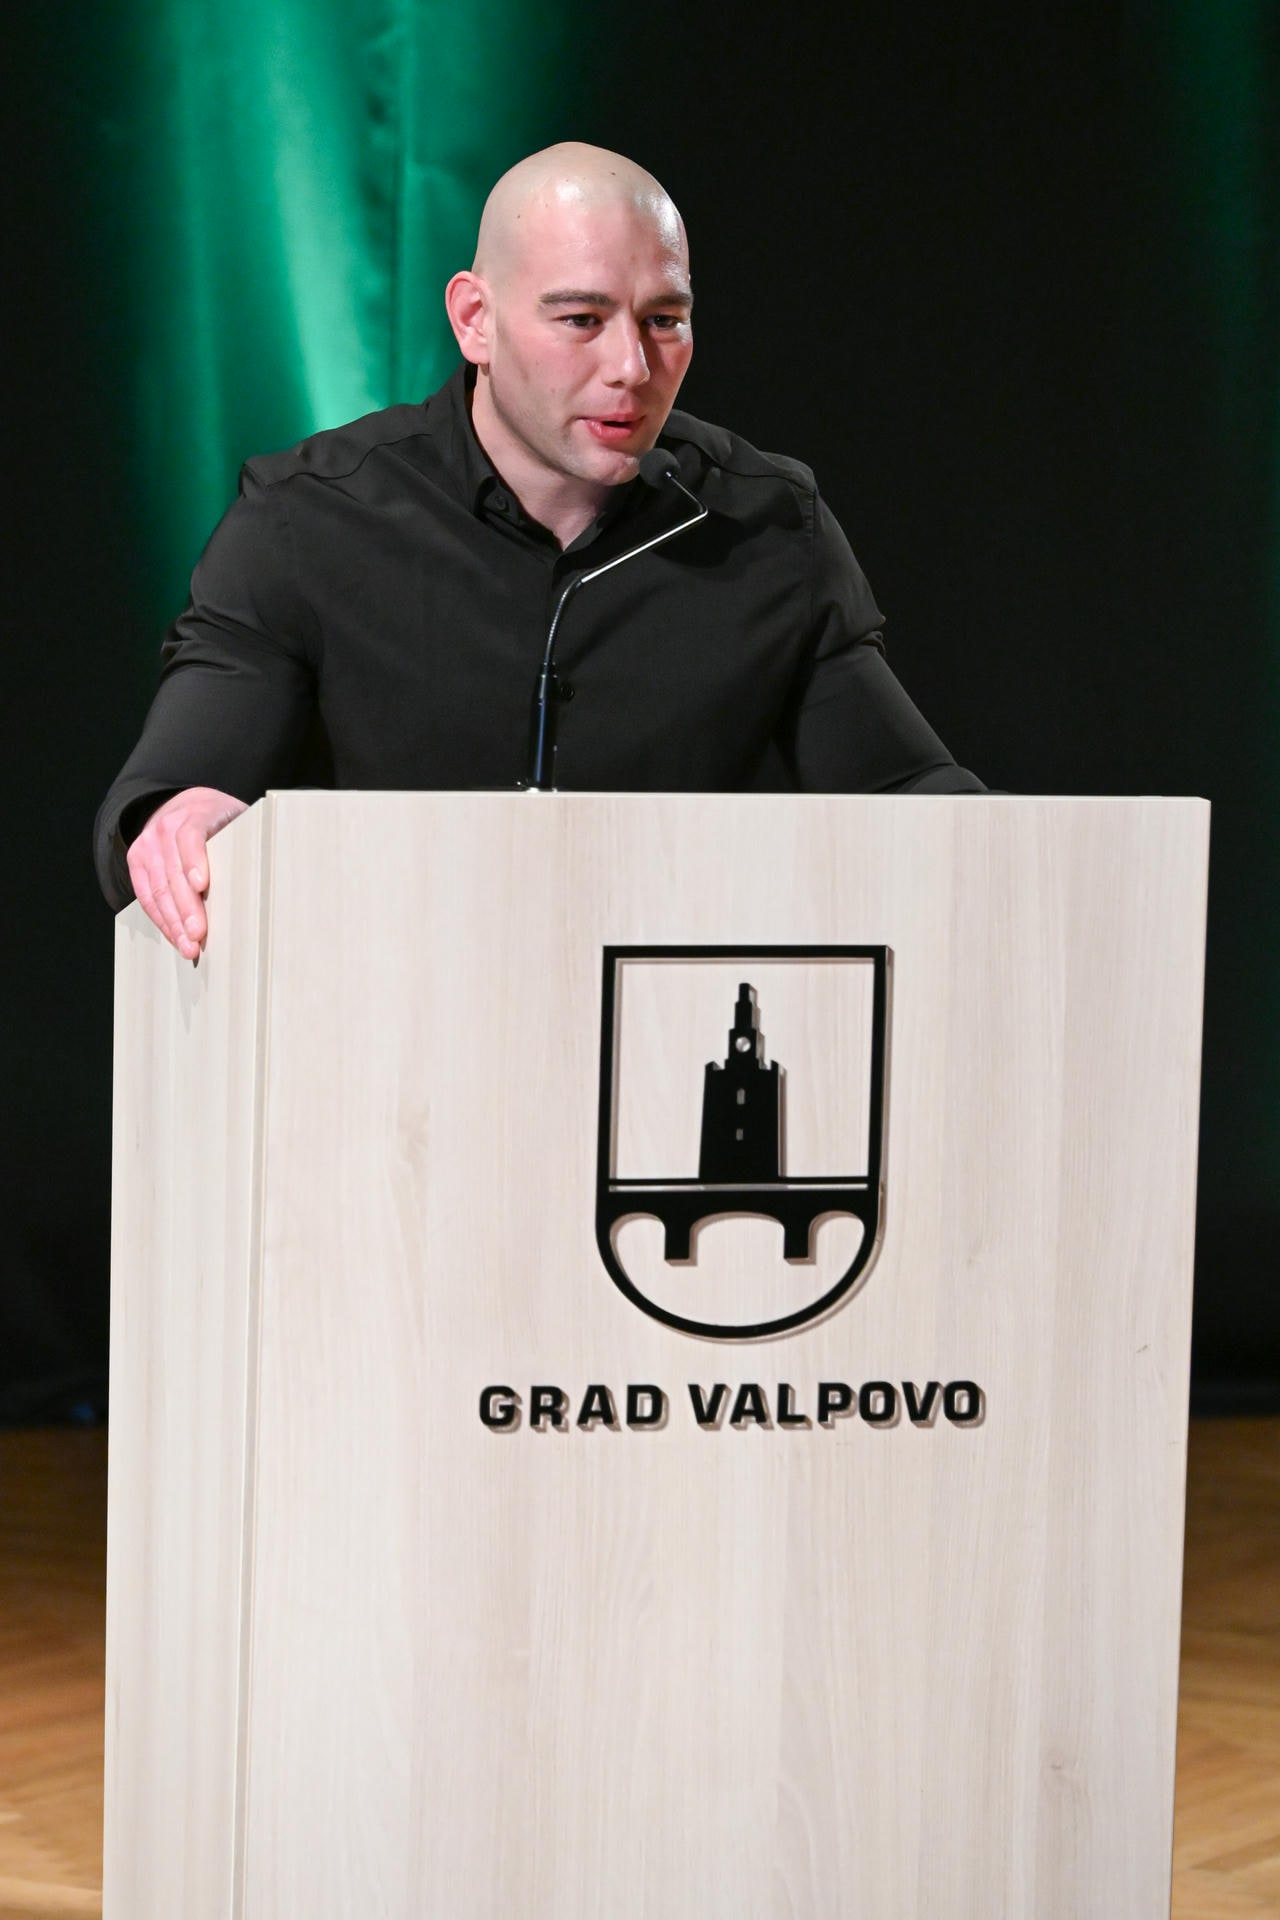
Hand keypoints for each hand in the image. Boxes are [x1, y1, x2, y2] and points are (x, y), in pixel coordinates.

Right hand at [126, 787, 248, 957]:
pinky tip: (174, 936)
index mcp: (196, 812)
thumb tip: (274, 872)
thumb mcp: (237, 818)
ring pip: (158, 888)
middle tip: (198, 934)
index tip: (202, 885)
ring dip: (173, 921)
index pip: (191, 836)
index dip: (195, 861)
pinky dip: (161, 919)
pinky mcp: (137, 860)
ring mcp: (148, 844)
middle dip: (186, 907)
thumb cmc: (218, 819)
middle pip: (174, 871)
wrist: (182, 804)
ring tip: (188, 945)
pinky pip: (146, 895)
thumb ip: (248, 839)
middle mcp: (166, 827)